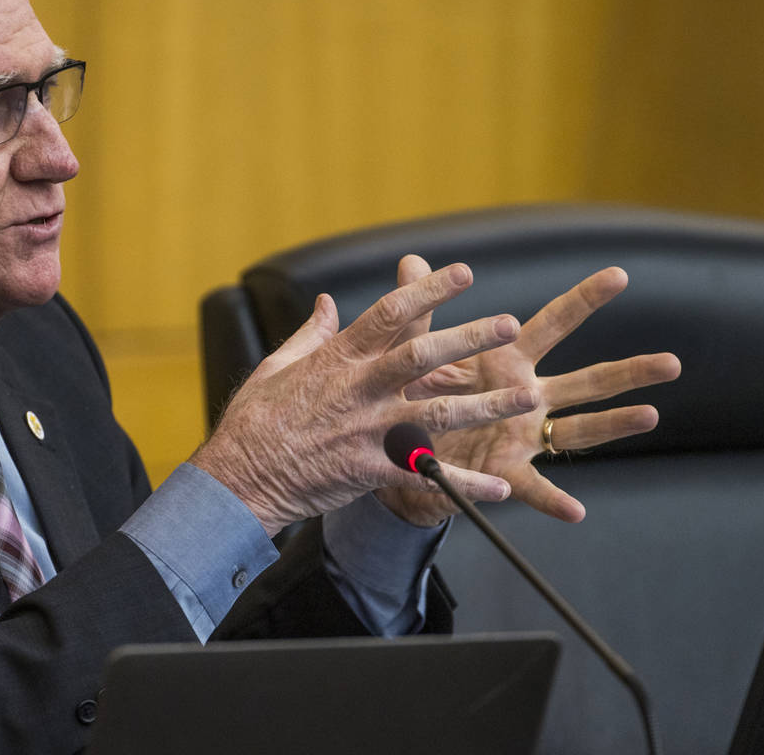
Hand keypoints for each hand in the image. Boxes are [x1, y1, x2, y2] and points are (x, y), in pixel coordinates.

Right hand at [191, 263, 540, 536]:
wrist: (237, 477)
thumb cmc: (254, 420)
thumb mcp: (277, 365)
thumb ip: (312, 334)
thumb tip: (328, 302)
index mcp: (337, 359)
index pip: (389, 314)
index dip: (428, 290)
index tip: (462, 273)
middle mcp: (357, 389)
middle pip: (421, 356)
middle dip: (468, 338)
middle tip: (509, 324)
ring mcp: (366, 431)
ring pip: (436, 414)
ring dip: (484, 405)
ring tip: (526, 397)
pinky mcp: (369, 470)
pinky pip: (425, 476)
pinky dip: (464, 484)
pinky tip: (499, 489)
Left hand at [374, 255, 681, 526]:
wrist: (396, 450)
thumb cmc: (416, 394)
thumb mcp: (416, 351)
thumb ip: (417, 307)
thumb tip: (413, 259)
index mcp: (508, 361)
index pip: (552, 323)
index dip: (584, 299)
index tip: (619, 275)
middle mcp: (528, 398)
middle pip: (588, 381)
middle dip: (629, 371)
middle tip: (672, 363)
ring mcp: (523, 436)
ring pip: (578, 429)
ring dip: (614, 424)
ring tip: (650, 415)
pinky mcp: (504, 471)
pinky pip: (532, 487)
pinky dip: (553, 499)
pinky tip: (576, 511)